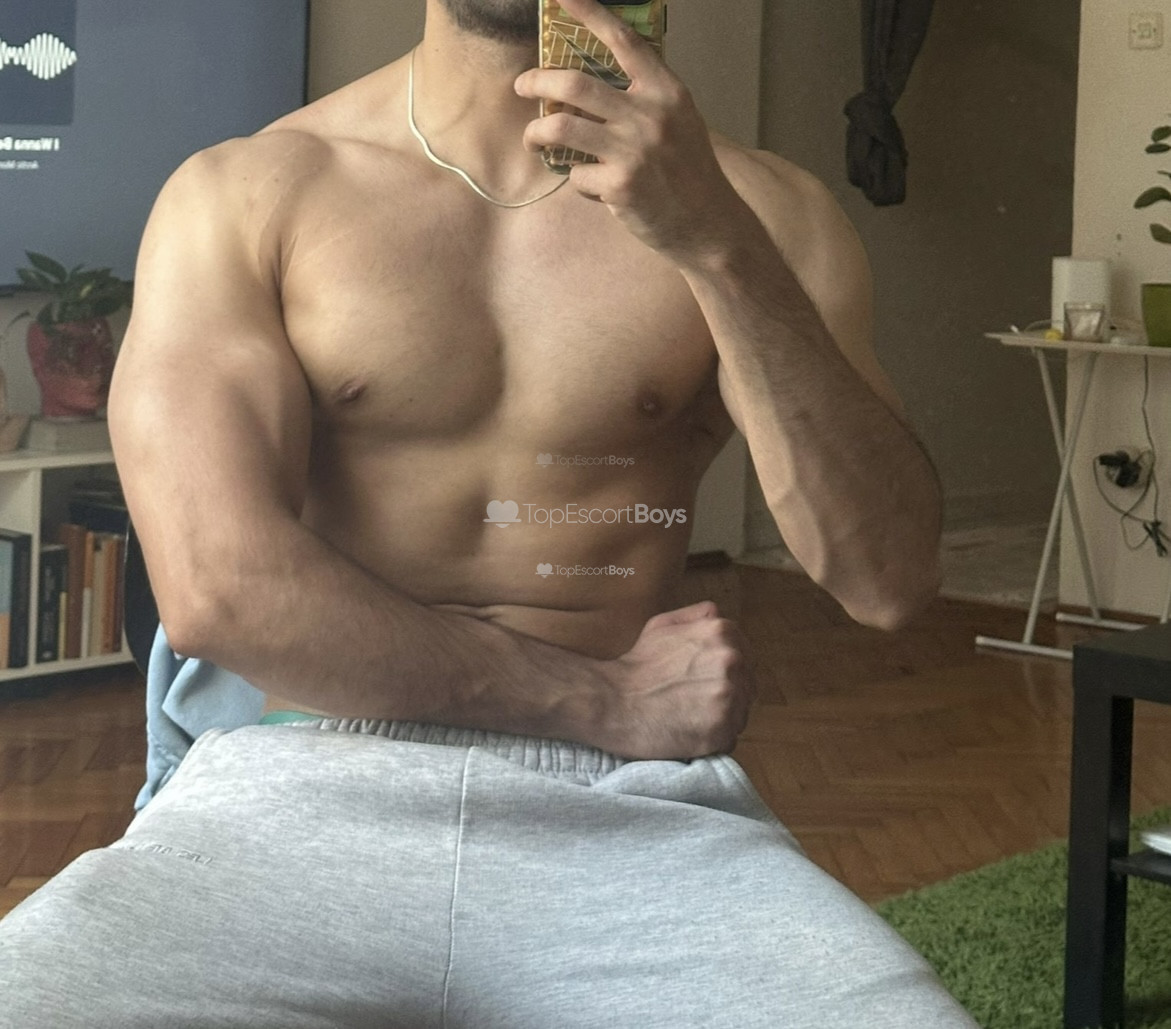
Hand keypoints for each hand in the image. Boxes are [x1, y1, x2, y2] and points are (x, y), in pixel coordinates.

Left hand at [514, 0, 748, 258]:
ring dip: (536, 133)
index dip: (589, 13)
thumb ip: (644, 98)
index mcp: (666, 91)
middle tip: (523, 86)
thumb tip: (590, 86)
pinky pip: (577, 175)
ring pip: (562, 127)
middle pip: (574, 83)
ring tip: (533, 139)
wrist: (707, 223)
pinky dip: (577, 181)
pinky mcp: (620, 186)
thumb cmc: (689, 172)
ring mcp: (634, 150)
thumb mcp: (679, 121)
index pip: (623, 41)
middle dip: (537, 81)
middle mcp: (650, 115)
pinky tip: (592, 187)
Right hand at [595, 600, 754, 758]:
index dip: (724, 674)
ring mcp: (729, 696)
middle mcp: (732, 660)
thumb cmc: (637, 664)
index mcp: (722, 632)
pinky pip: (730, 739)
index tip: (702, 683)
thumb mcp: (663, 623)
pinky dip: (713, 741)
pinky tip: (688, 733)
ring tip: (689, 718)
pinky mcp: (722, 729)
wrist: (613, 700)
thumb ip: (698, 615)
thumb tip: (717, 616)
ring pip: (741, 714)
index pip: (745, 659)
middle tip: (693, 703)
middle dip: (725, 696)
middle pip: (747, 687)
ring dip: (721, 719)